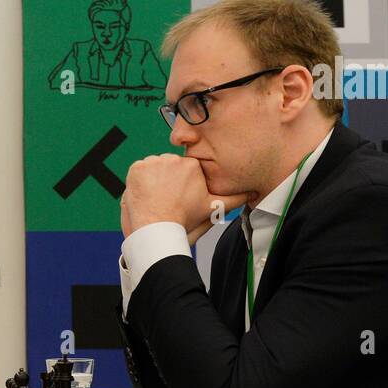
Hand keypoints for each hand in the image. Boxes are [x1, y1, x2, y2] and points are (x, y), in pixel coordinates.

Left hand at [121, 154, 249, 240]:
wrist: (157, 228)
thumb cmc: (184, 220)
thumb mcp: (213, 208)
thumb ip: (233, 198)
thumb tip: (250, 193)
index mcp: (192, 166)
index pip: (186, 169)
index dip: (182, 183)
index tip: (180, 196)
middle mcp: (173, 159)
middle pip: (170, 166)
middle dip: (169, 180)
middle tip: (168, 199)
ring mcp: (153, 162)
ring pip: (154, 167)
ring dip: (154, 179)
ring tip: (157, 197)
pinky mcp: (137, 167)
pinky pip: (140, 170)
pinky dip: (141, 180)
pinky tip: (146, 194)